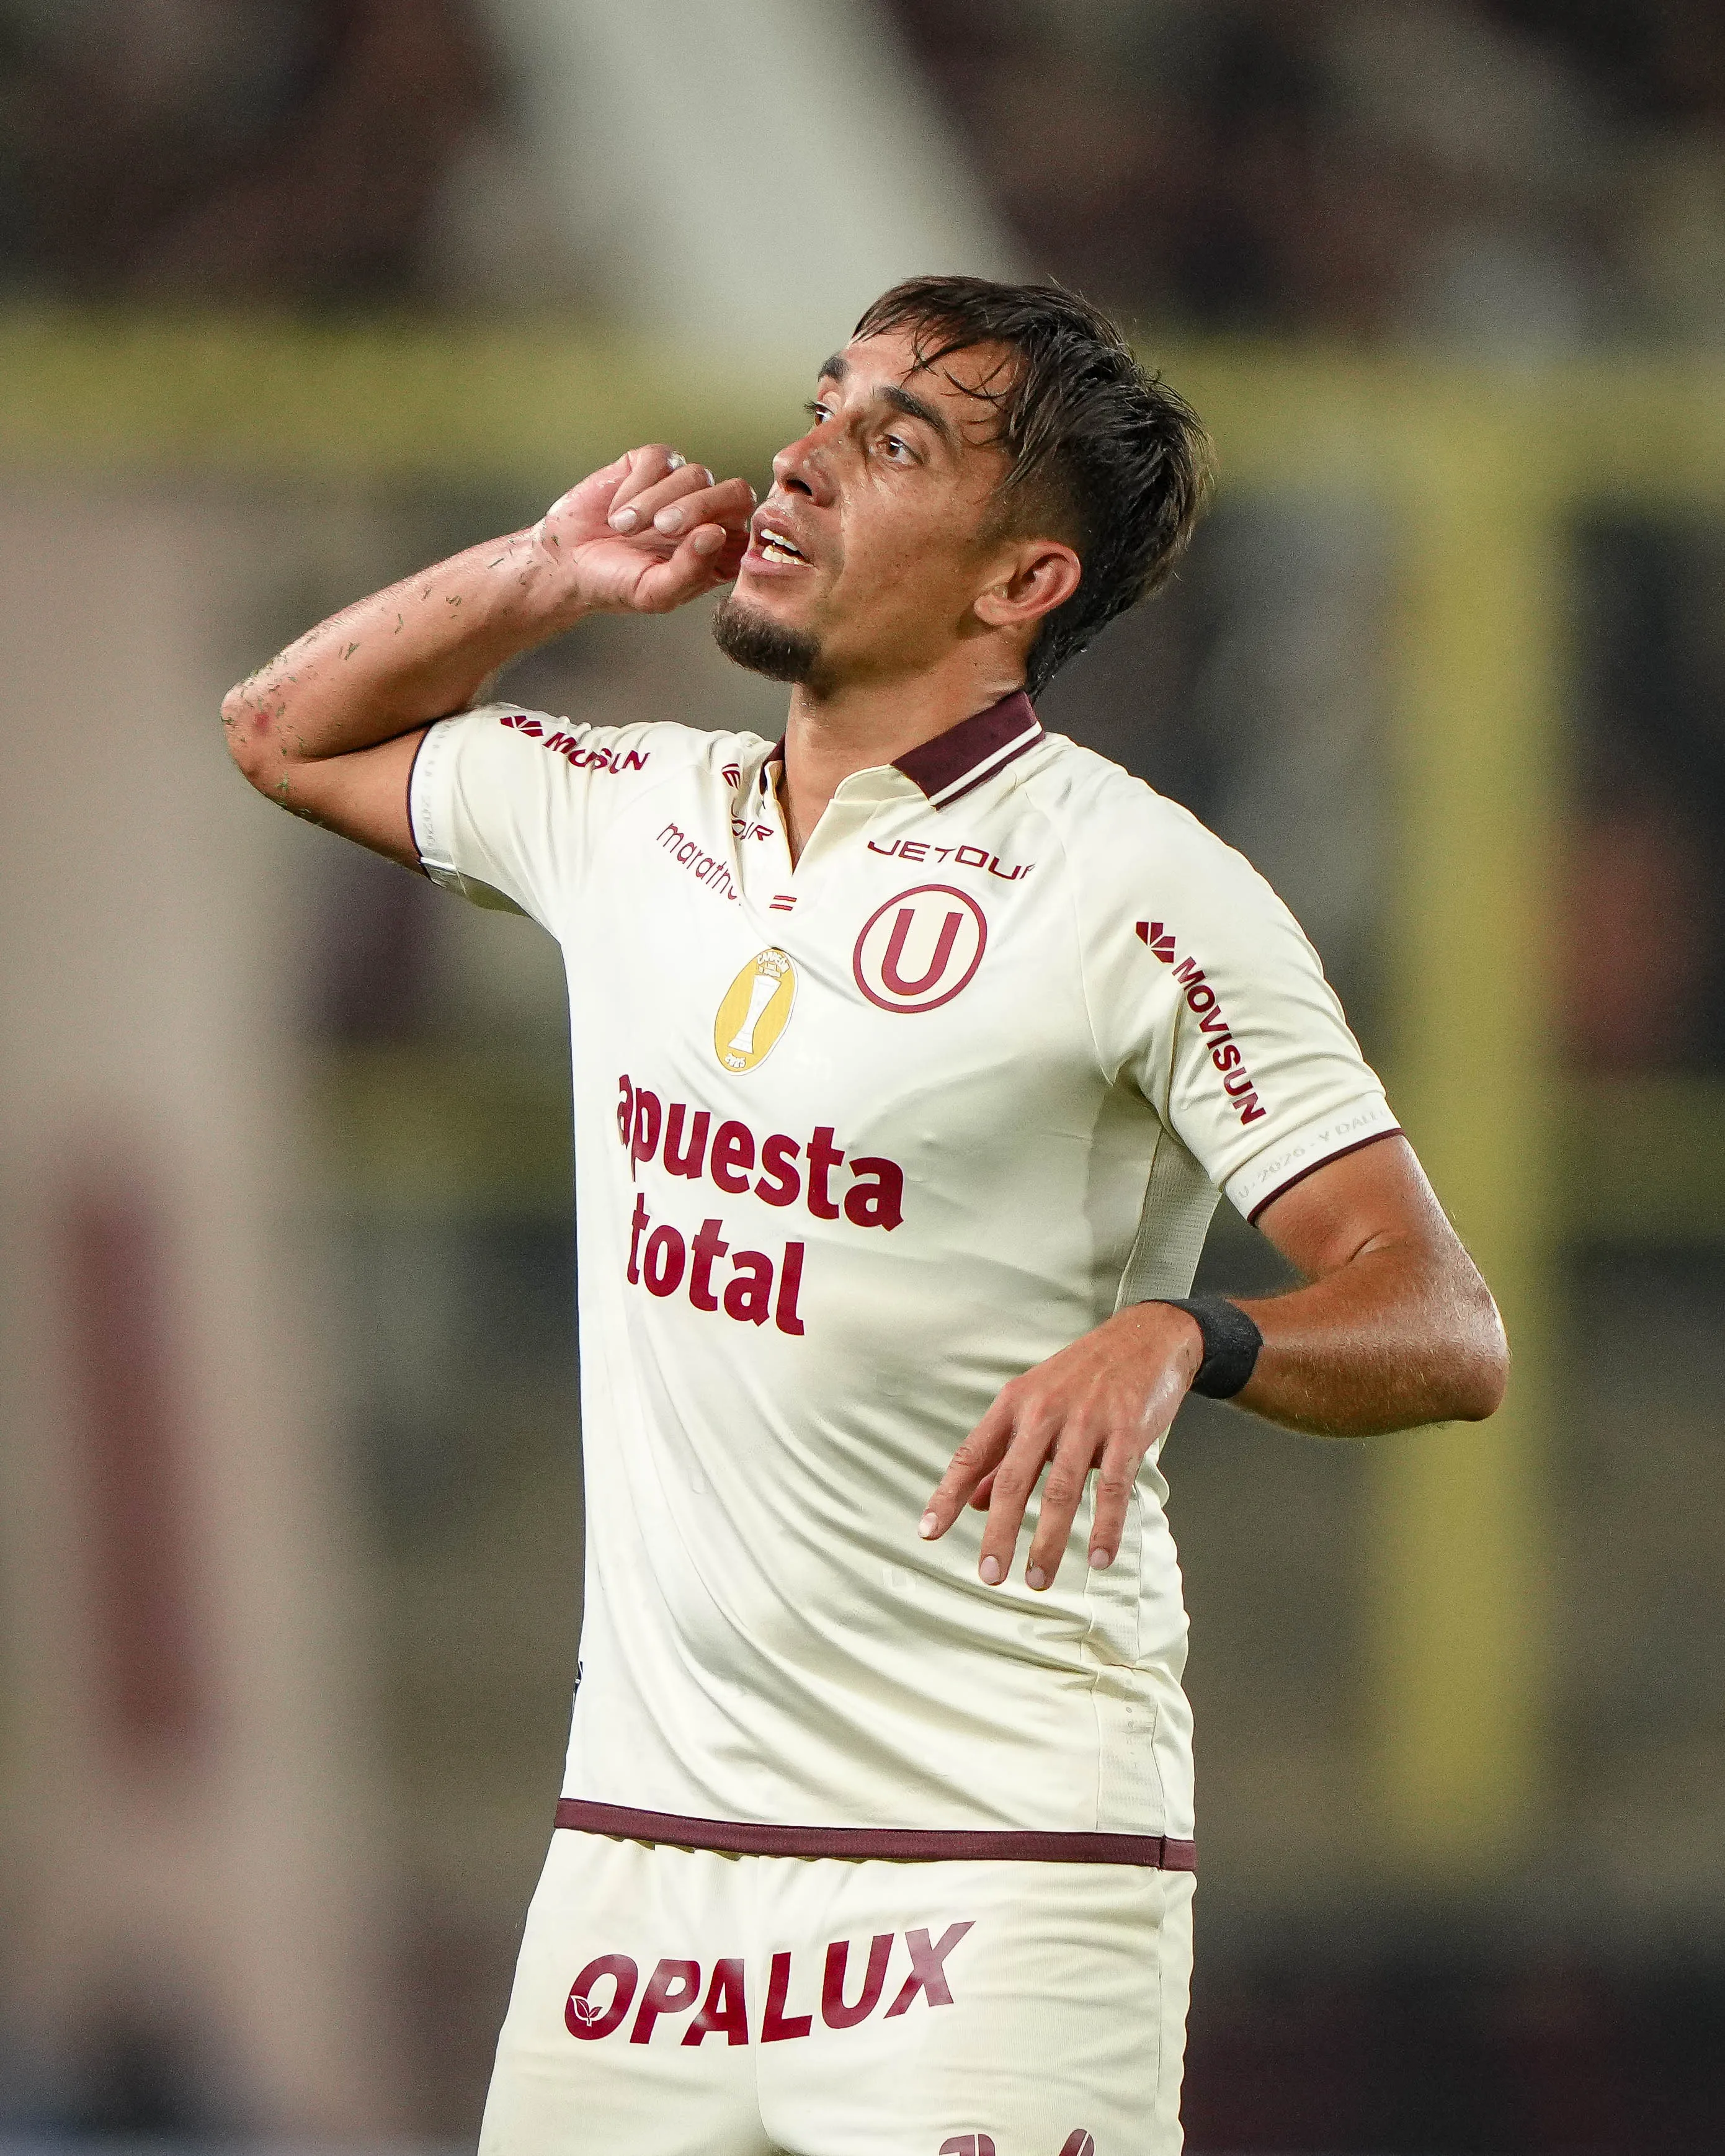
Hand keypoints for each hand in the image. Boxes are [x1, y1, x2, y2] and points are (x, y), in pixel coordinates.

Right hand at [534, 445, 755, 616]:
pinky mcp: (651, 465)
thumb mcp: (655, 593)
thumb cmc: (615, 584)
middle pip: (736, 493)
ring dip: (656, 502)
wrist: (566, 561)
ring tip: (625, 529)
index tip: (691, 545)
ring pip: (696, 474)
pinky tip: (617, 511)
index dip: (726, 532)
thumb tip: (717, 533)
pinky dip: (636, 486)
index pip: (750, 530)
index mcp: (721, 552)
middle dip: (699, 507)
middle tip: (661, 529)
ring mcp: (682, 488)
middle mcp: (708, 517)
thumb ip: (692, 570)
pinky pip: (660, 459)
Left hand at [918, 1303, 1204, 1589]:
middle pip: (1012, 1480)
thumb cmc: (1083, 1374)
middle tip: (990, 1575)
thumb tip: (972, 1502)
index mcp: (1015, 1403)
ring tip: (1038, 1579)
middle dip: (999, 1533)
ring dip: (1048, 1541)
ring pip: (1060, 1491)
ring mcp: (1086, 1420)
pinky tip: (1097, 1558)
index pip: (971, 1454)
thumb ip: (1003, 1453)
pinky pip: (1112, 1487)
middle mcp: (1044, 1411)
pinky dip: (1104, 1527)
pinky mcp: (1127, 1430)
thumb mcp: (1033, 1402)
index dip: (947, 1495)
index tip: (928, 1532)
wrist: (1145, 1337)